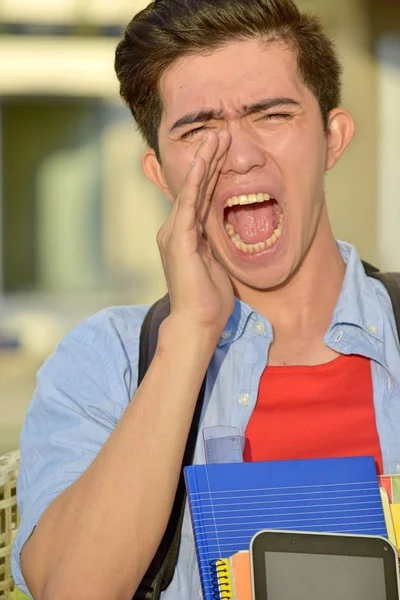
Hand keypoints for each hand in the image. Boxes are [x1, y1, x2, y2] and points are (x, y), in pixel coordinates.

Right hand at [157, 130, 233, 336]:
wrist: (198, 323)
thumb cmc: (209, 300)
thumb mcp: (215, 264)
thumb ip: (215, 244)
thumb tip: (226, 232)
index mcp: (185, 235)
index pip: (200, 196)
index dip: (212, 172)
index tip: (224, 150)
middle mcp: (175, 230)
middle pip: (194, 187)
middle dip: (209, 159)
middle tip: (221, 132)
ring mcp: (174, 233)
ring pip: (191, 189)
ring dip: (204, 162)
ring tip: (216, 136)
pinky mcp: (178, 240)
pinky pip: (189, 204)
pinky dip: (196, 181)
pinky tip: (204, 160)